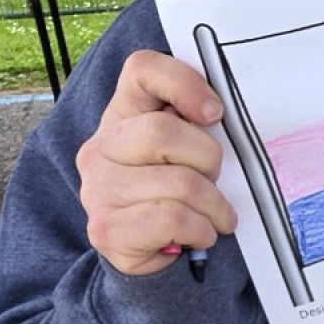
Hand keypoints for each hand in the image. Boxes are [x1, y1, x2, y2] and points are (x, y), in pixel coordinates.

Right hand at [75, 50, 236, 275]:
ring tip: (216, 215)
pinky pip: (173, 218)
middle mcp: (102, 147)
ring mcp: (99, 189)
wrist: (152, 254)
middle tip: (216, 179)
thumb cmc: (180, 194)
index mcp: (124, 115)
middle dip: (207, 159)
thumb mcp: (190, 152)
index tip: (214, 114)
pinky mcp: (107, 229)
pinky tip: (200, 234)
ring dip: (214, 204)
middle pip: (162, 132)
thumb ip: (199, 126)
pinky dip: (202, 229)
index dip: (184, 83)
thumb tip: (224, 114)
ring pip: (179, 182)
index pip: (142, 69)